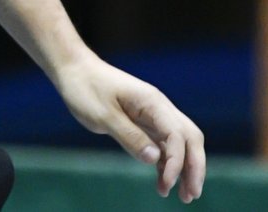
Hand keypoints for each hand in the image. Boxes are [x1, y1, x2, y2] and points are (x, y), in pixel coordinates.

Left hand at [54, 56, 204, 202]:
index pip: (178, 135)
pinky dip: (167, 164)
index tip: (167, 183)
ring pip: (180, 143)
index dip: (177, 162)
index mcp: (152, 102)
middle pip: (190, 139)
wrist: (73, 70)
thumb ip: (129, 136)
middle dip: (194, 167)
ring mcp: (153, 115)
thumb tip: (156, 159)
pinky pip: (163, 144)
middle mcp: (159, 108)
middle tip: (191, 195)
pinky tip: (162, 182)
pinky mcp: (144, 122)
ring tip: (183, 196)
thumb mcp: (102, 115)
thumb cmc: (85, 89)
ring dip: (184, 169)